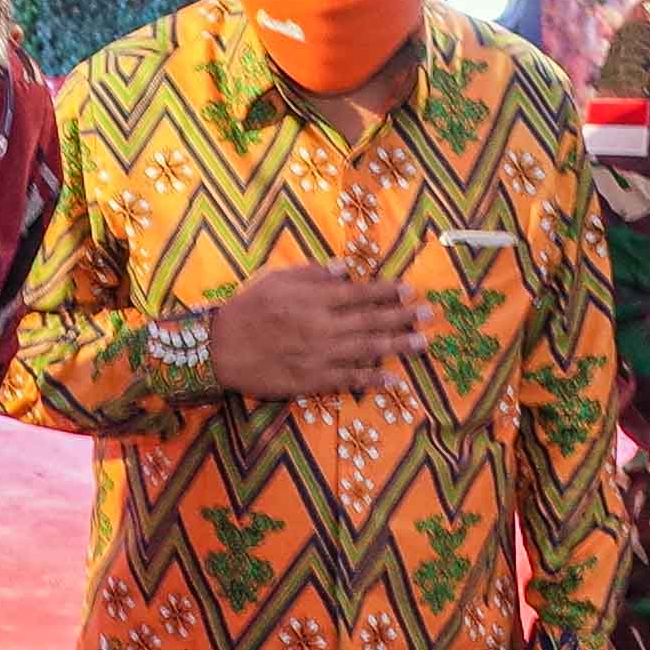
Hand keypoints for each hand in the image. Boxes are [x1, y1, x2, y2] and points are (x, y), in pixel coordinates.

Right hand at [211, 261, 425, 398]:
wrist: (220, 349)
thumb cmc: (247, 310)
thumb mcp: (276, 280)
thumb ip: (311, 273)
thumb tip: (344, 269)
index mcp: (314, 299)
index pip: (359, 293)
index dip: (387, 291)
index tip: (409, 290)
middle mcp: (323, 326)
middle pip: (371, 320)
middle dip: (403, 316)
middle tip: (429, 314)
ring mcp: (320, 355)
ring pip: (367, 349)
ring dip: (398, 346)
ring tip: (422, 343)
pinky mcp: (313, 380)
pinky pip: (349, 379)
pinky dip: (372, 379)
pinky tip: (393, 379)